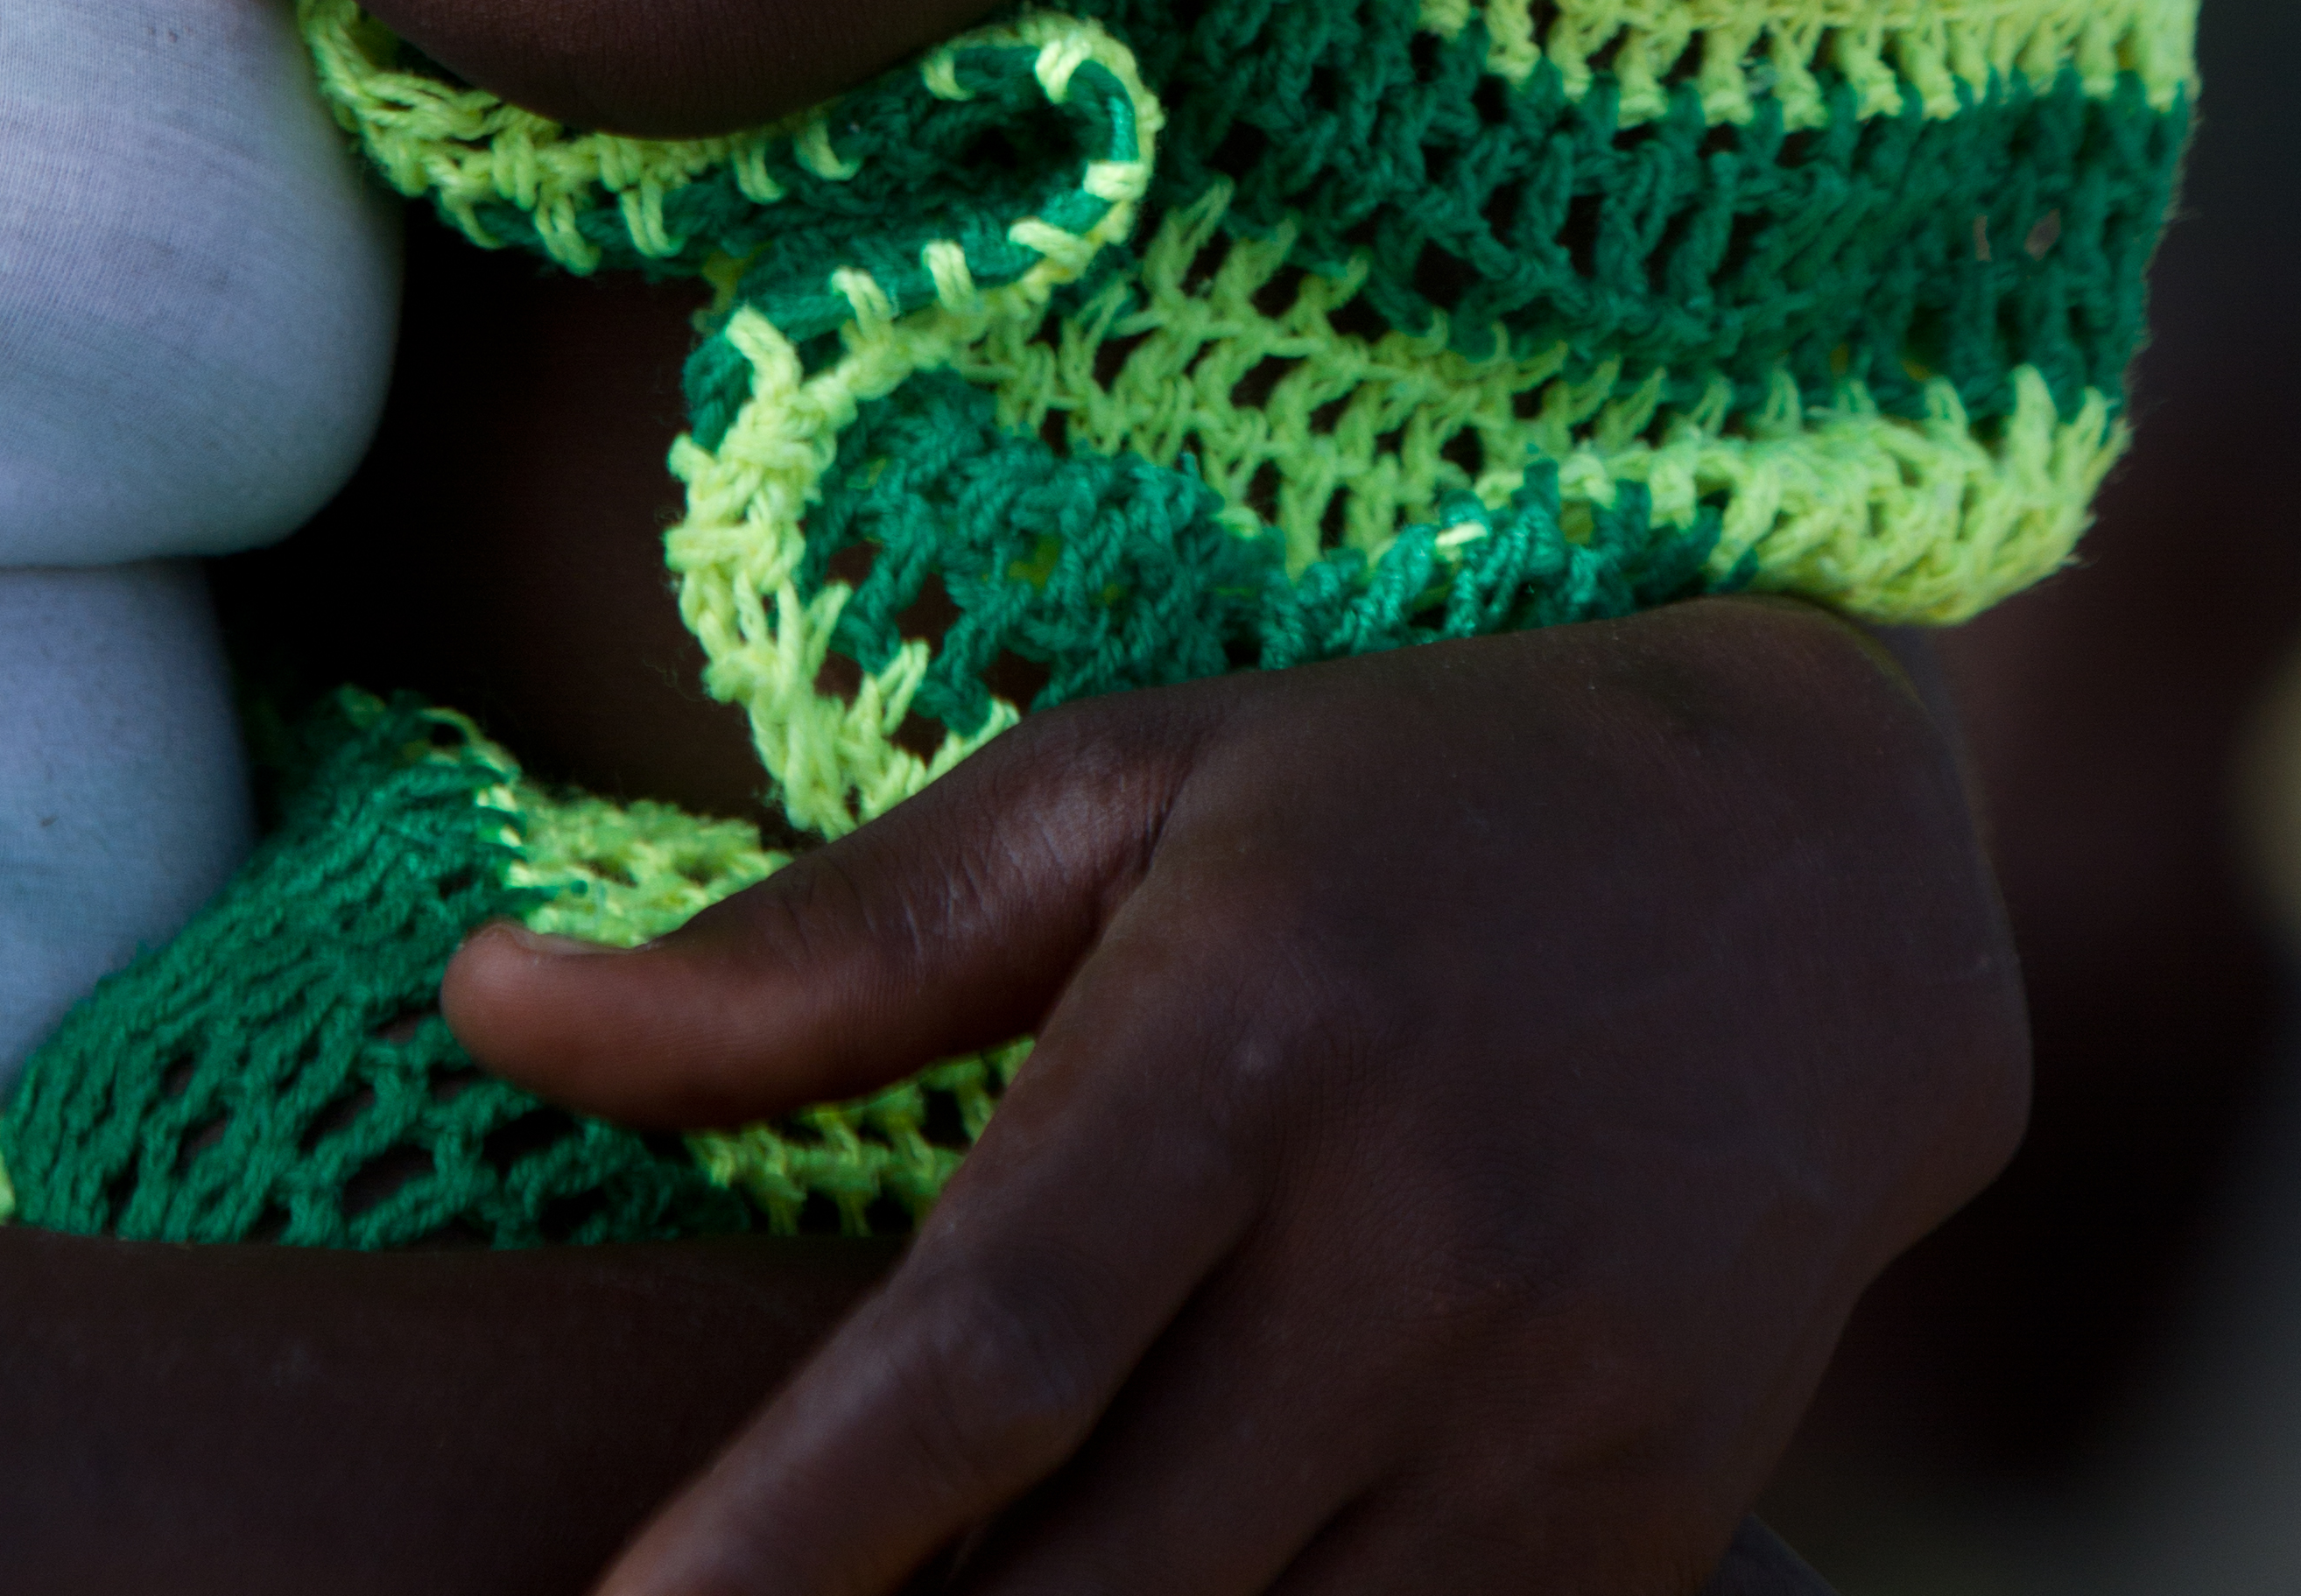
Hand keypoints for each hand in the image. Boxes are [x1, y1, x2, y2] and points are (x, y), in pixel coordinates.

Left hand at [444, 605, 2021, 1595]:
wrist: (1822, 877)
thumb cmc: (1404, 798)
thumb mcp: (1115, 785)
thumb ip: (811, 946)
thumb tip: (478, 1011)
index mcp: (1256, 1034)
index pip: (982, 1354)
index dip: (780, 1540)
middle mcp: (1417, 1249)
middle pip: (1090, 1584)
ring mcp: (1550, 1427)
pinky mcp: (1640, 1546)